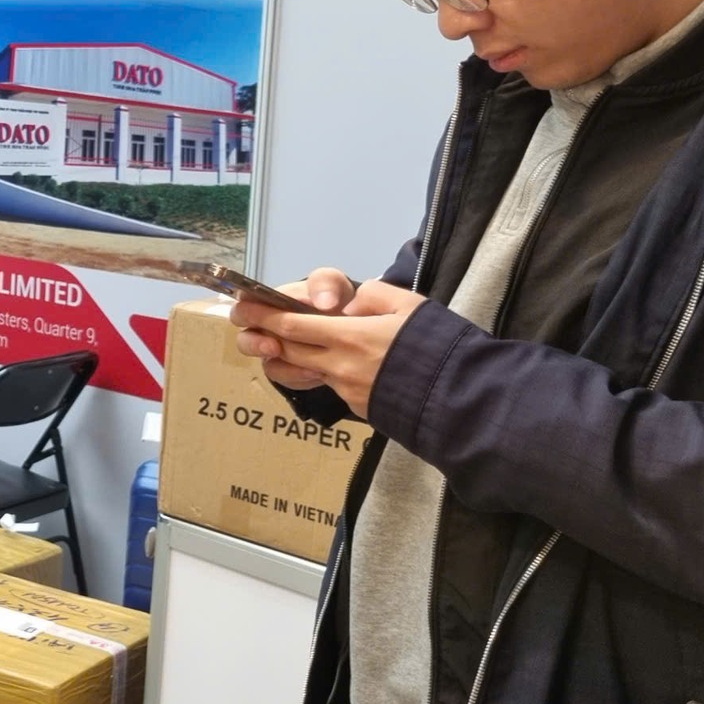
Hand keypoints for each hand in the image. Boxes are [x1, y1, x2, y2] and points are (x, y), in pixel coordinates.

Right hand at [230, 268, 354, 389]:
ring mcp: (278, 353)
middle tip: (273, 347)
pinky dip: (301, 376)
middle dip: (255, 345)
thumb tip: (323, 303)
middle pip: (245, 340)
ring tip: (306, 365)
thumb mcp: (331, 283)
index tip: (254, 315)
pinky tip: (318, 373)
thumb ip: (324, 285)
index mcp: (268, 303)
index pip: (244, 305)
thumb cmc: (332, 298)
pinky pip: (288, 379)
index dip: (244, 311)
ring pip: (267, 365)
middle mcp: (267, 330)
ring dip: (283, 366)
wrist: (351, 324)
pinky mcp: (292, 371)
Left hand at [234, 281, 427, 419]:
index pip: (292, 324)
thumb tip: (348, 305)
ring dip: (286, 356)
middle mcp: (340, 365)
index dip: (262, 316)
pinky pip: (329, 384)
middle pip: (288, 349)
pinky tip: (327, 361)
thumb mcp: (409, 305)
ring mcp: (346, 390)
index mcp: (350, 337)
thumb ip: (373, 296)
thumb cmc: (438, 346)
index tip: (241, 307)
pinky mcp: (357, 407)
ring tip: (275, 343)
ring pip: (304, 369)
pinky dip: (321, 370)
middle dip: (263, 335)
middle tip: (245, 325)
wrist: (461, 399)